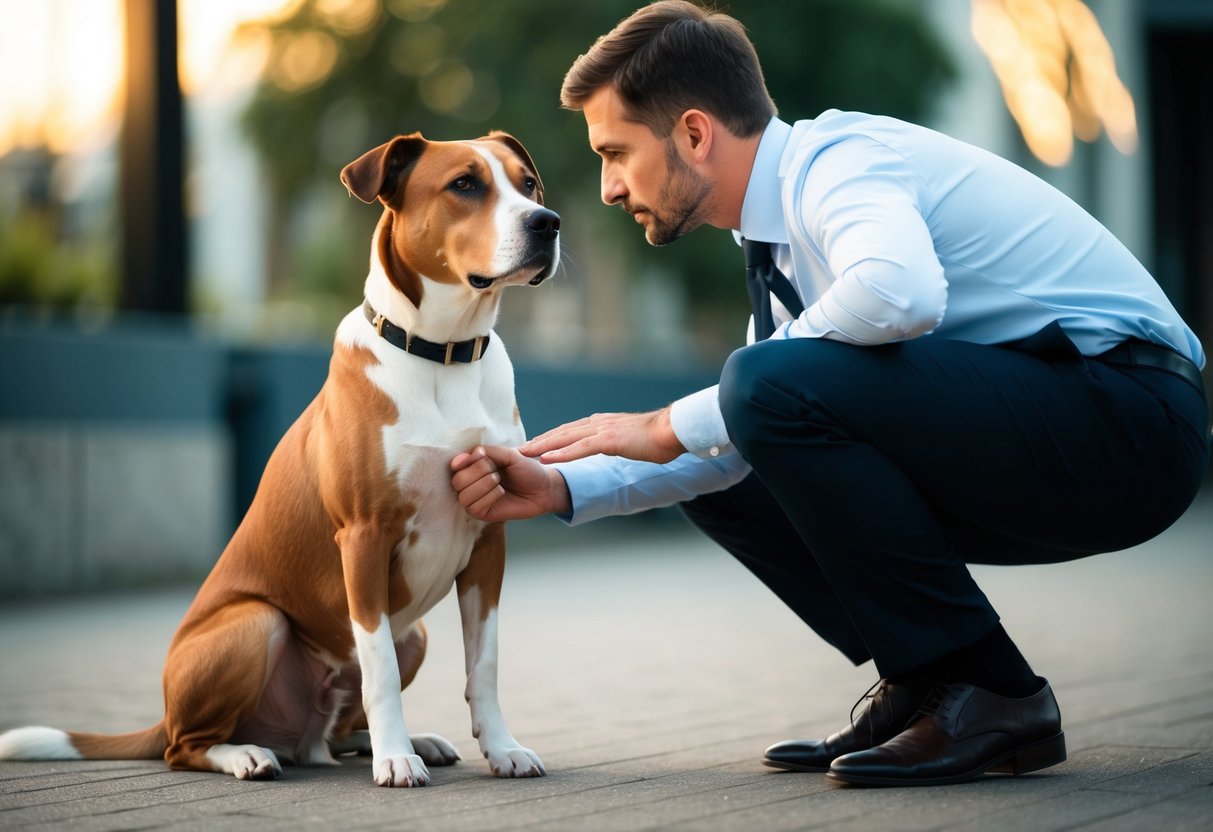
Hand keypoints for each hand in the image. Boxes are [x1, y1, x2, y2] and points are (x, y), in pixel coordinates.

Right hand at [450, 445, 570, 521]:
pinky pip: (473, 507)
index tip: (480, 455)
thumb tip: (467, 455)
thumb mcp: (508, 454)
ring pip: (463, 495)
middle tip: (495, 470)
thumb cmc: (526, 470)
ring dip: (483, 484)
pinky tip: (501, 492)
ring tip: (499, 481)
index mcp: (474, 466)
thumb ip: (488, 452)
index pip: (455, 465)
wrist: (543, 488)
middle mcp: (471, 483)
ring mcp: (475, 500)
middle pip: (457, 480)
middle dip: (477, 471)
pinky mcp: (482, 513)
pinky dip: (488, 497)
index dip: (462, 460)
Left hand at [518, 407, 684, 463]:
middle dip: (539, 440)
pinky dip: (560, 453)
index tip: (534, 445)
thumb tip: (615, 446)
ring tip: (524, 453)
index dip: (551, 437)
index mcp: (603, 423)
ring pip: (565, 438)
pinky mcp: (609, 441)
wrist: (673, 430)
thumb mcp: (632, 439)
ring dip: (542, 446)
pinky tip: (546, 459)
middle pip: (562, 431)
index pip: (570, 430)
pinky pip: (579, 448)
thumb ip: (619, 441)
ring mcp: (602, 430)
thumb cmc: (658, 437)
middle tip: (519, 449)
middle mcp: (598, 423)